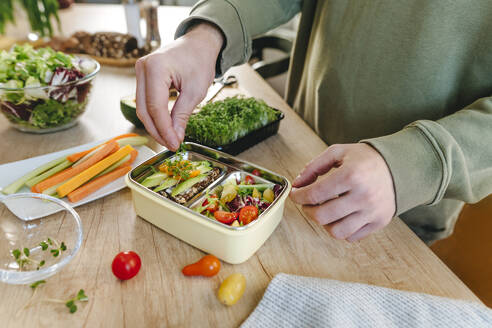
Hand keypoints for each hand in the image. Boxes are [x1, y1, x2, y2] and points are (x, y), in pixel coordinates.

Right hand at [135, 22, 223, 149]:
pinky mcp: (143, 77)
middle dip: (157, 131)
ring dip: (154, 126)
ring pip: (142, 107)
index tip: (175, 144)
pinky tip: (165, 127)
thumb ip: (182, 115)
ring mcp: (140, 71)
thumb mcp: (195, 91)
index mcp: (155, 68)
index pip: (156, 107)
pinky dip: (154, 116)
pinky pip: (145, 101)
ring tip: (169, 139)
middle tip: (171, 145)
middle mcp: (142, 68)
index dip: (164, 129)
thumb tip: (175, 137)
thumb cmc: (200, 61)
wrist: (199, 44)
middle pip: (144, 109)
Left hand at [290, 144, 395, 241]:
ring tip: (324, 211)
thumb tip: (297, 183)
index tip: (295, 195)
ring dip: (324, 223)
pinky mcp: (379, 222)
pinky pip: (352, 236)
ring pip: (336, 232)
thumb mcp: (338, 152)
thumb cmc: (365, 159)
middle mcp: (363, 196)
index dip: (298, 196)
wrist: (400, 166)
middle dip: (307, 211)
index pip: (314, 194)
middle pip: (322, 216)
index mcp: (351, 175)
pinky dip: (341, 229)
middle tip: (307, 203)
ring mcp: (372, 212)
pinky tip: (340, 216)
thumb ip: (314, 166)